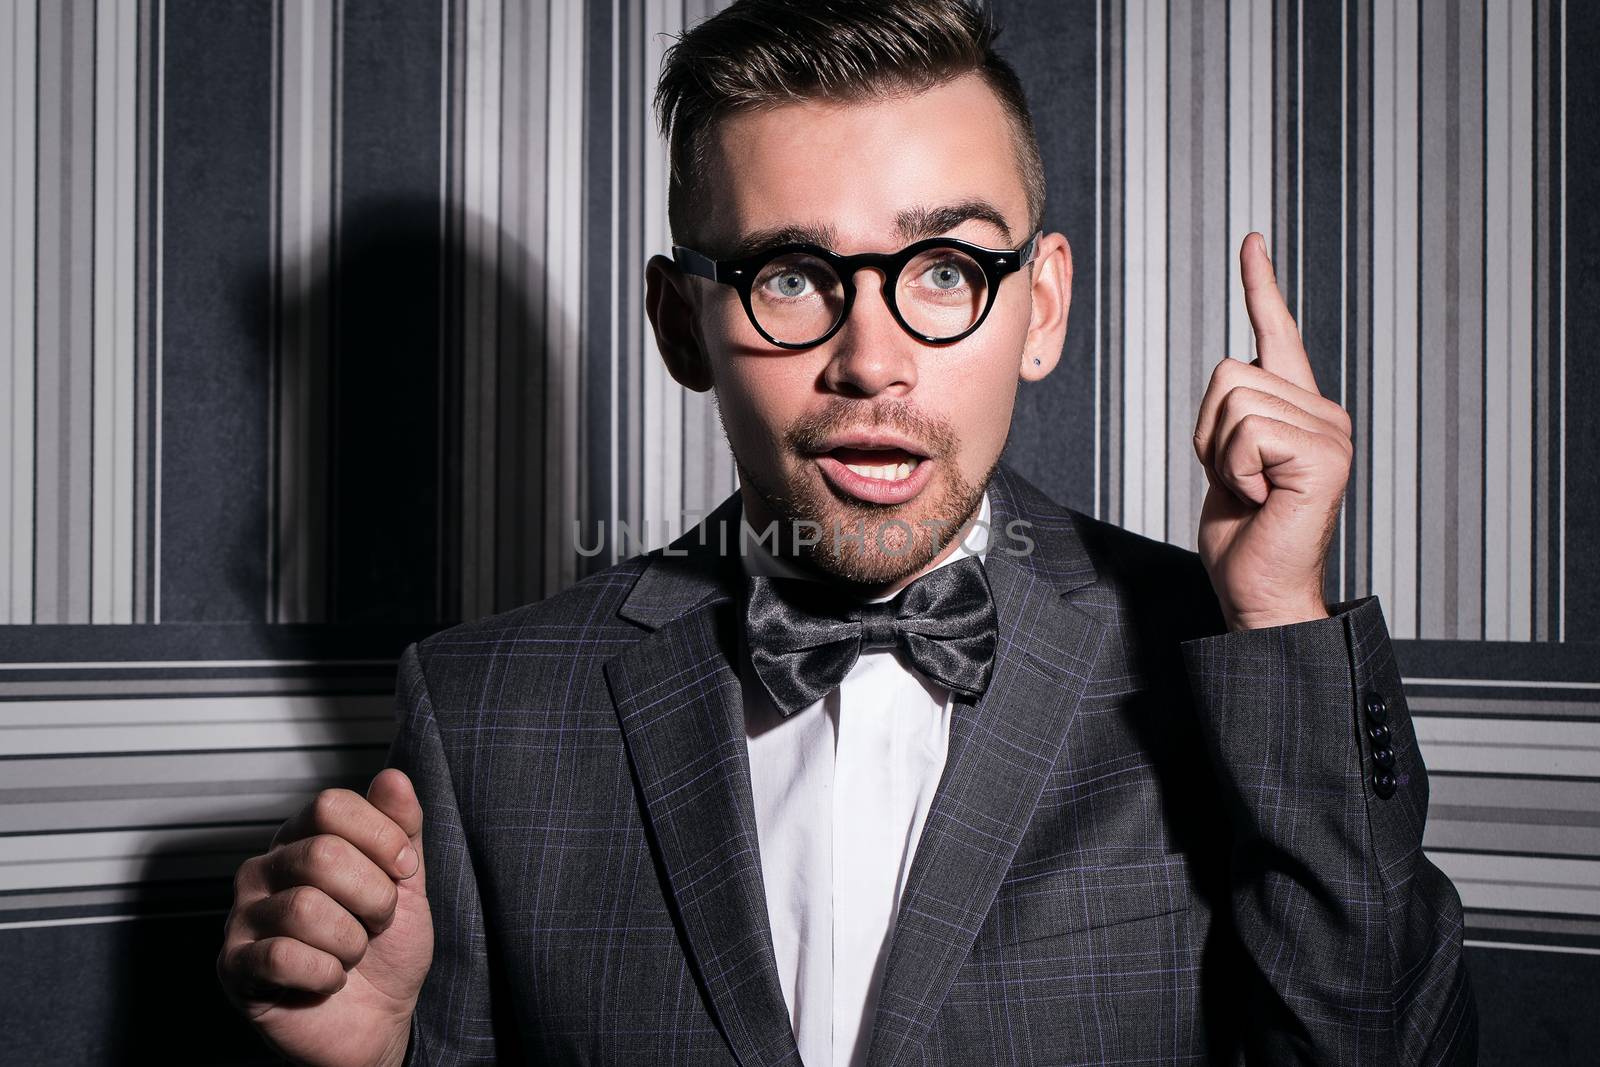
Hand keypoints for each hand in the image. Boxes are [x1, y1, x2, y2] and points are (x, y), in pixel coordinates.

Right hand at [218, 769, 432, 1066]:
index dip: (381, 840)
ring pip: (305, 908)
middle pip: (322, 855)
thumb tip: (392, 778)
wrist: (379, 1018)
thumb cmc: (386, 948)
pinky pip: (283, 956)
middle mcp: (265, 869)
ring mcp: (243, 916)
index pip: (332, 806)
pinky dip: (324, 974)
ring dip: (350, 942)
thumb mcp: (406, 880)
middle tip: (376, 923)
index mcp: (303, 838)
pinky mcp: (234, 966)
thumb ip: (401, 827)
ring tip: (349, 954)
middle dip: (372, 897)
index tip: (403, 871)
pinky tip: (327, 979)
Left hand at [1192, 233, 1352, 630]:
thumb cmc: (1241, 537)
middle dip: (1207, 433)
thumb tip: (1232, 374)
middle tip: (1236, 483)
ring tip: (1250, 492)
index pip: (1276, 333)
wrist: (1259, 593)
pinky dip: (1236, 470)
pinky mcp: (1325, 455)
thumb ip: (1234, 419)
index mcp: (1297, 410)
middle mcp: (1323, 411)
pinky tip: (1261, 499)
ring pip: (1234, 399)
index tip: (1252, 243)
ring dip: (1221, 453)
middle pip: (1228, 373)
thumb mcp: (1226, 463)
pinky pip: (1247, 432)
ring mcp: (1330, 432)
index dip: (1261, 286)